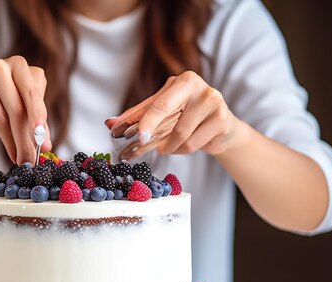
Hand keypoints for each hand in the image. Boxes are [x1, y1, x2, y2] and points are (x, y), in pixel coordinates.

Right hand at [0, 55, 51, 163]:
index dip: (44, 125)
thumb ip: (33, 124)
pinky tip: (11, 151)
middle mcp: (16, 66)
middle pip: (29, 102)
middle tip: (36, 155)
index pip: (39, 100)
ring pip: (13, 111)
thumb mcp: (18, 111)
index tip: (46, 147)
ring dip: (19, 140)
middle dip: (34, 131)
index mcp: (30, 71)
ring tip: (23, 159)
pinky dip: (6, 138)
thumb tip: (46, 146)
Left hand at [107, 71, 241, 156]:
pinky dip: (183, 150)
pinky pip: (193, 143)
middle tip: (141, 142)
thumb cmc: (188, 117)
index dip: (143, 120)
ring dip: (169, 146)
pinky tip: (184, 146)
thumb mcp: (164, 113)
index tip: (132, 134)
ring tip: (166, 146)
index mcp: (182, 81)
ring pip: (181, 135)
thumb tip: (109, 123)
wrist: (222, 128)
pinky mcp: (223, 120)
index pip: (157, 103)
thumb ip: (138, 116)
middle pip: (167, 112)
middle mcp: (199, 87)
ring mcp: (213, 102)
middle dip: (151, 128)